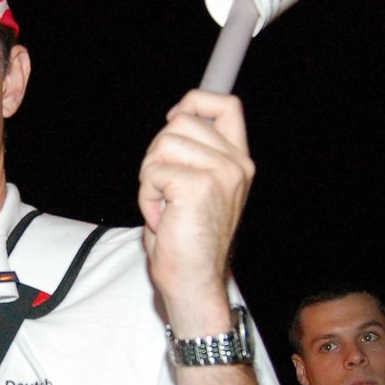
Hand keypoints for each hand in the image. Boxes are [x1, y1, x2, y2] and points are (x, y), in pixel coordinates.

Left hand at [137, 90, 253, 332]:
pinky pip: (152, 172)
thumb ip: (192, 154)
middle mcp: (236, 164)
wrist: (193, 283)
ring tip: (164, 206)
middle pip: (180, 122)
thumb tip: (175, 118)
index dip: (194, 101)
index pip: (227, 105)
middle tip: (164, 191)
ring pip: (162, 145)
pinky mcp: (197, 185)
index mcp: (238, 162)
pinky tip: (161, 219)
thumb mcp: (196, 188)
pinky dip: (146, 197)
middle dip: (157, 153)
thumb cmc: (188, 241)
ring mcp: (220, 173)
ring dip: (150, 177)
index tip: (174, 118)